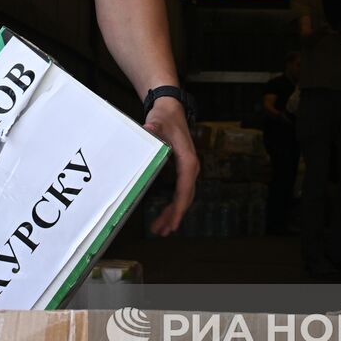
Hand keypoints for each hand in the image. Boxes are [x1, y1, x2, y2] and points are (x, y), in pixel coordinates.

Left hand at [143, 96, 197, 236]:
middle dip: (174, 215)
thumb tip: (149, 129)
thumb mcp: (157, 121)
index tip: (173, 222)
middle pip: (185, 197)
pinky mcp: (182, 170)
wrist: (170, 108)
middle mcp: (191, 167)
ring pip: (184, 197)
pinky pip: (180, 191)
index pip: (184, 188)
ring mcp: (187, 169)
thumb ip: (154, 128)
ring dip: (173, 213)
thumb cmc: (165, 116)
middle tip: (163, 231)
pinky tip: (164, 215)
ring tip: (161, 229)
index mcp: (187, 160)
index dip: (178, 207)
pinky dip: (173, 205)